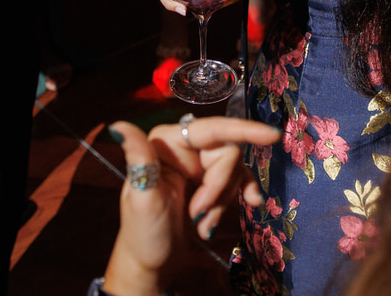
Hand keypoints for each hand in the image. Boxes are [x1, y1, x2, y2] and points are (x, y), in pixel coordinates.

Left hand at [102, 118, 279, 294]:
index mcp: (167, 143)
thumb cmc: (143, 233)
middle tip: (199, 214)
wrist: (152, 263)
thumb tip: (117, 126)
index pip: (212, 130)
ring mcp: (199, 164)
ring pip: (234, 170)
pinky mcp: (211, 181)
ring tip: (202, 224)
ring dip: (223, 200)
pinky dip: (241, 195)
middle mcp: (185, 147)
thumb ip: (138, 159)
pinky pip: (238, 180)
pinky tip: (250, 205)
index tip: (273, 135)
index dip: (243, 130)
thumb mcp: (142, 199)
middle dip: (219, 188)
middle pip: (227, 153)